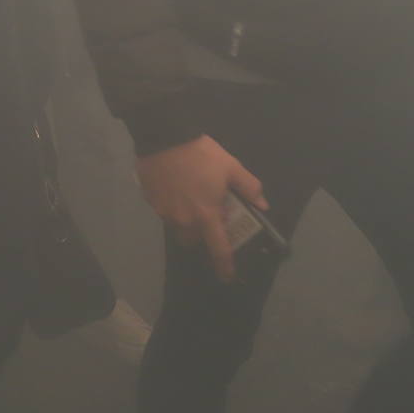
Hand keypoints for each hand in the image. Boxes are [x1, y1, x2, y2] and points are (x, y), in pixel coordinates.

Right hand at [136, 135, 266, 282]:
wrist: (164, 136)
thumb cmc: (201, 154)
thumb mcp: (231, 167)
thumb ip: (249, 188)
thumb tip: (262, 205)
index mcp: (207, 215)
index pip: (219, 249)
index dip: (224, 266)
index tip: (227, 277)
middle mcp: (185, 220)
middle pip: (193, 240)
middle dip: (200, 234)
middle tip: (205, 216)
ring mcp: (165, 212)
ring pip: (177, 226)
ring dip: (184, 220)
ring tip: (188, 199)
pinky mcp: (151, 201)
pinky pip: (164, 211)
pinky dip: (171, 205)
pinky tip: (173, 187)